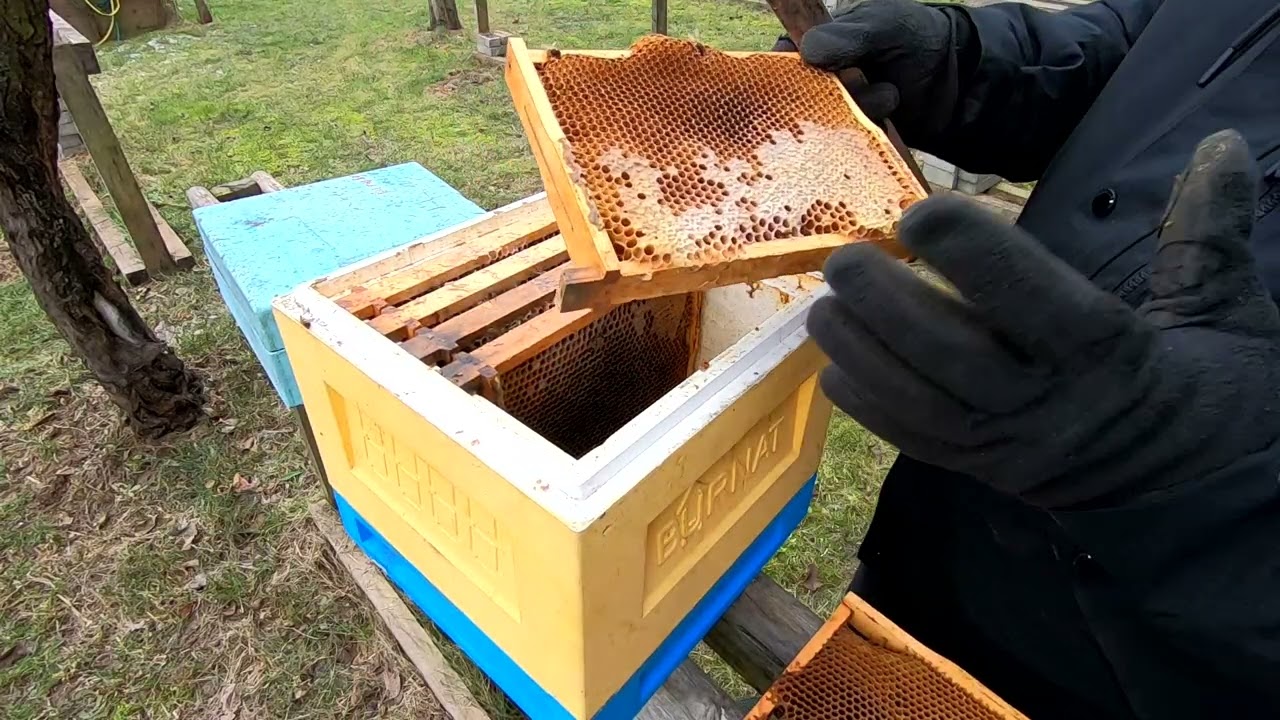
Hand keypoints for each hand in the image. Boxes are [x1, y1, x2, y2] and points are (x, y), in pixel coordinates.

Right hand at [774, 0, 975, 143]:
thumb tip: (808, 51)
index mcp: (822, 43)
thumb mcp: (886, 27)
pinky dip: (860, 136)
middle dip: (823, 97)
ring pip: (820, 124)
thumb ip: (850, 37)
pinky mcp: (854, 138)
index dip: (780, 70)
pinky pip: (841, 146)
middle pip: (796, 97)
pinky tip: (886, 120)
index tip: (792, 77)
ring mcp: (838, 110)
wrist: (961, 84)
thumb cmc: (921, 41)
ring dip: (855, 111)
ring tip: (889, 94)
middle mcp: (823, 79)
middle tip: (855, 85)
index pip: (784, 57)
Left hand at [807, 130, 1279, 508]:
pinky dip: (872, 409)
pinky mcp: (985, 471)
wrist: (1198, 489)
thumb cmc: (1209, 392)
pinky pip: (917, 444)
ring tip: (822, 308)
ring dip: (862, 354)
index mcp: (1107, 354)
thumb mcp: (1224, 313)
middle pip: (952, 355)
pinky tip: (835, 371)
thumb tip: (1218, 146)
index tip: (920, 214)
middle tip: (843, 260)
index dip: (970, 253)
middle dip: (887, 307)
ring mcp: (1010, 446)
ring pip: (921, 404)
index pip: (1028, 298)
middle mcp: (1049, 405)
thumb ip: (1208, 231)